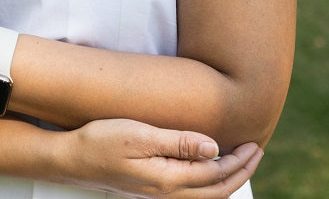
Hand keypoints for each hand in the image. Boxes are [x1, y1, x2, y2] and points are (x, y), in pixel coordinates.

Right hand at [53, 118, 262, 197]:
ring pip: (202, 195)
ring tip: (240, 160)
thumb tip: (214, 148)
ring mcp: (156, 193)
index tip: (254, 144)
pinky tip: (207, 168)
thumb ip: (179, 143)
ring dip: (225, 179)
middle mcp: (165, 193)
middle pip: (213, 191)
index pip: (213, 175)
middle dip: (239, 172)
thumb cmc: (103, 140)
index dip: (237, 161)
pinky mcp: (150, 188)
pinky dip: (207, 182)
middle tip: (256, 152)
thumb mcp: (141, 136)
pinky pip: (189, 191)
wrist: (71, 158)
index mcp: (167, 180)